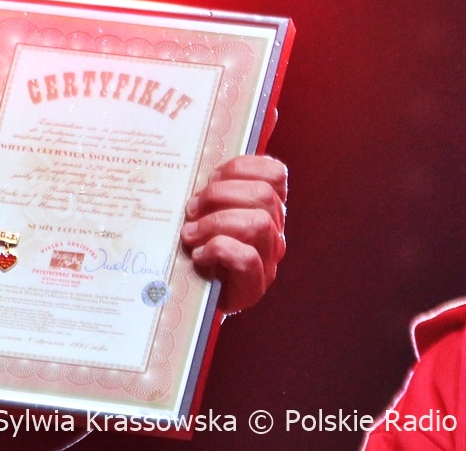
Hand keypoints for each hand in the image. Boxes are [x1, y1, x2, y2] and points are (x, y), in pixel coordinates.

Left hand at [179, 155, 286, 312]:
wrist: (196, 297)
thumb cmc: (197, 246)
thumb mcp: (204, 211)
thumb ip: (209, 191)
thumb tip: (190, 168)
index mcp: (266, 207)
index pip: (275, 174)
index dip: (242, 167)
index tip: (212, 176)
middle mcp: (274, 231)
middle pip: (263, 195)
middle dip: (220, 195)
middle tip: (191, 210)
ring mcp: (268, 258)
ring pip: (260, 223)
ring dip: (216, 223)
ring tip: (190, 233)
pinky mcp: (255, 285)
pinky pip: (247, 258)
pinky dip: (218, 250)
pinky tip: (199, 256)